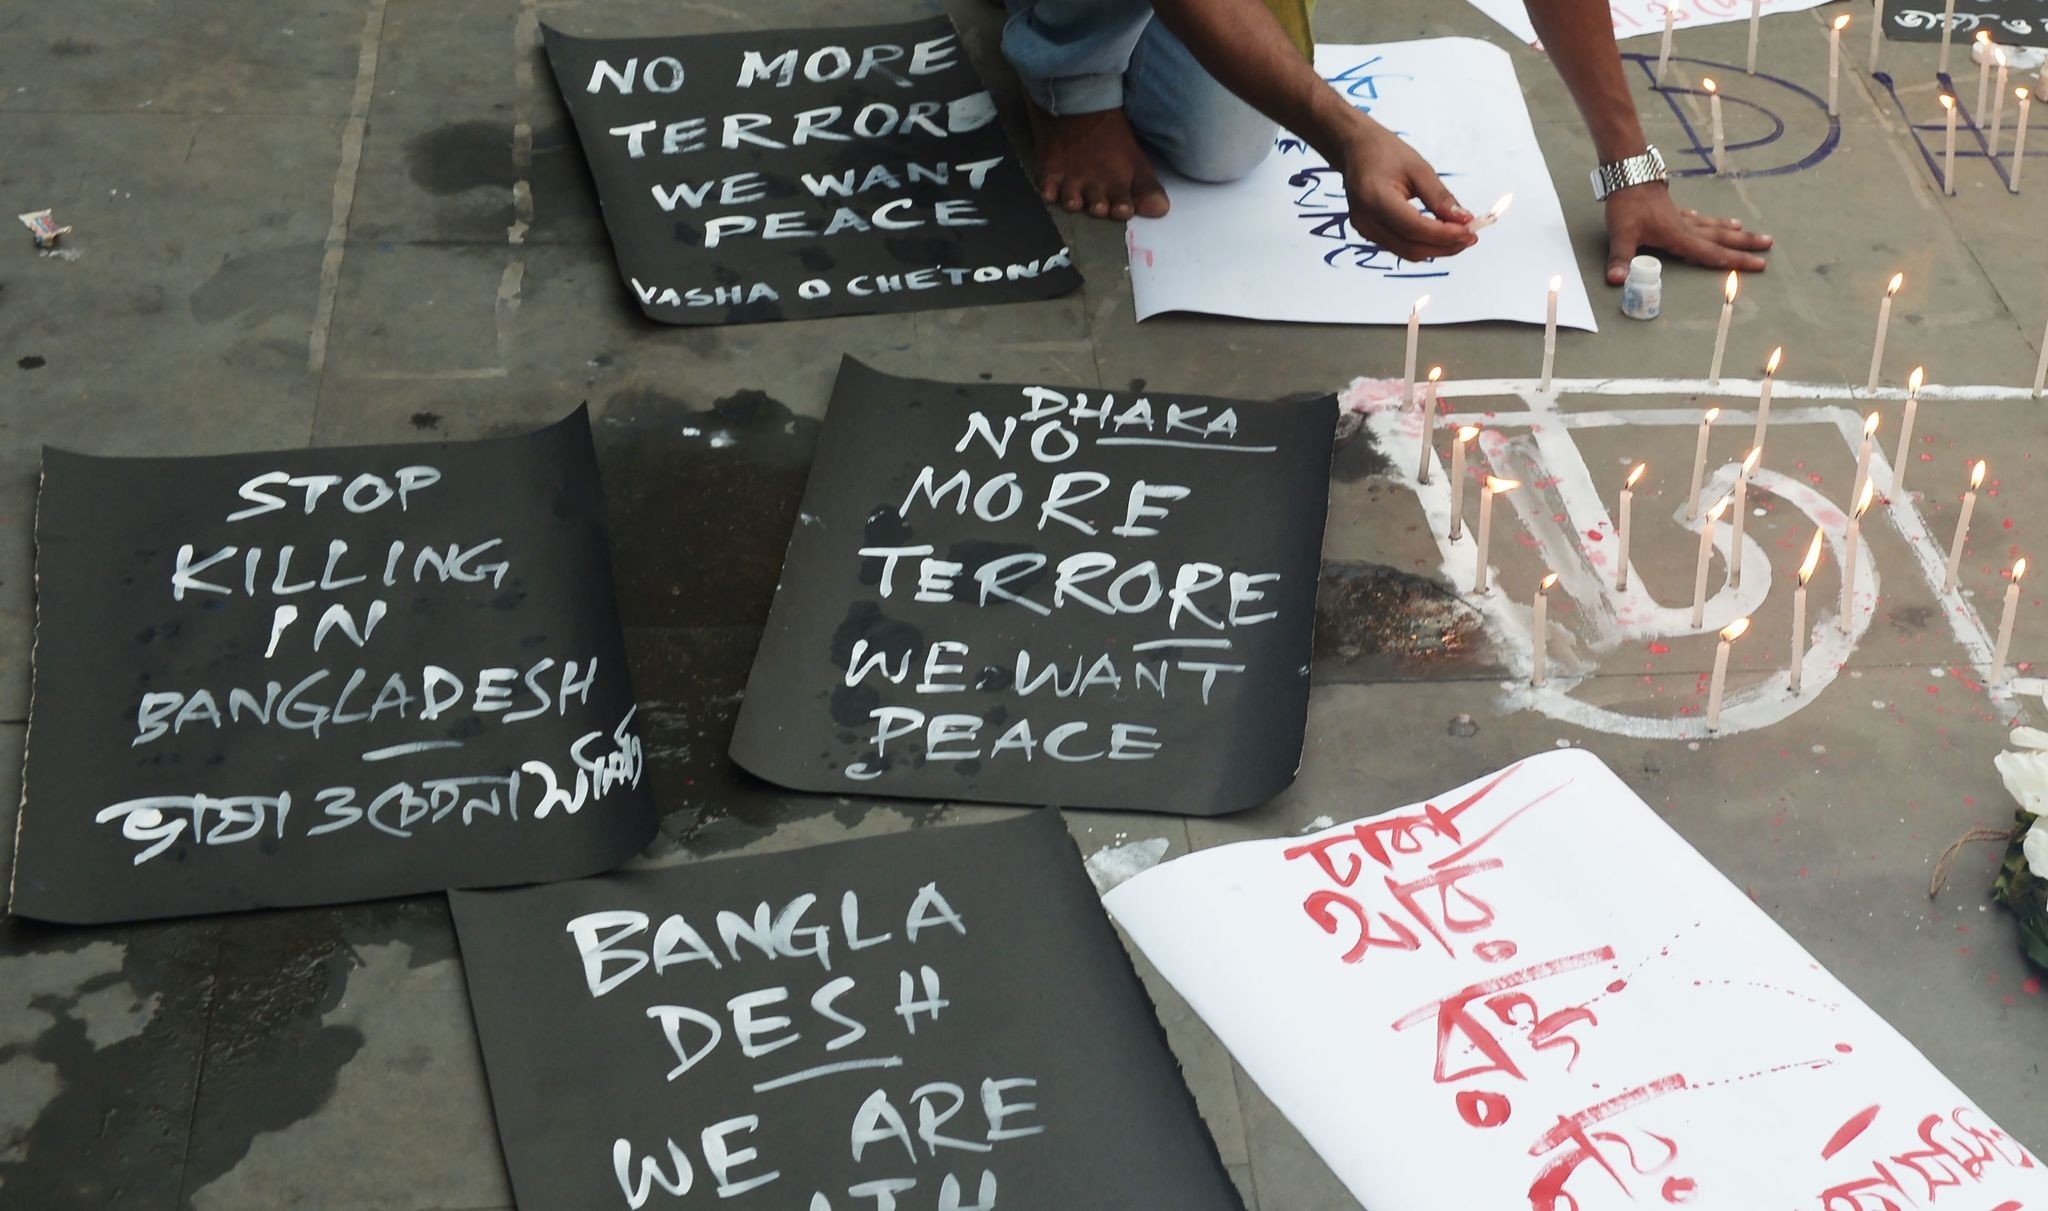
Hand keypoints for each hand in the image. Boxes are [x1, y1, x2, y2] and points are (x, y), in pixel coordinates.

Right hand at [1332, 121, 1476, 262]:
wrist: (1354, 150)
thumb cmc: (1385, 152)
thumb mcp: (1418, 168)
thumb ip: (1440, 197)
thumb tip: (1464, 220)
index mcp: (1376, 199)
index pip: (1415, 228)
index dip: (1445, 234)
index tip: (1471, 230)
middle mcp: (1367, 221)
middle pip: (1412, 247)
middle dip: (1445, 247)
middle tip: (1471, 237)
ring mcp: (1365, 231)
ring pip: (1407, 252)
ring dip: (1437, 249)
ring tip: (1460, 236)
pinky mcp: (1368, 234)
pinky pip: (1400, 247)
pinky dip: (1423, 244)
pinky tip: (1440, 234)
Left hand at [1603, 183, 1772, 284]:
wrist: (1628, 174)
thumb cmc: (1627, 205)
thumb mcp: (1621, 235)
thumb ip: (1621, 259)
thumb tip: (1616, 281)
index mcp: (1679, 237)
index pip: (1712, 254)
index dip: (1735, 261)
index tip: (1760, 264)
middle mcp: (1685, 227)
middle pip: (1720, 238)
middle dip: (1744, 244)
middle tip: (1769, 245)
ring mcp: (1680, 216)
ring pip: (1711, 225)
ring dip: (1729, 230)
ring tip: (1746, 231)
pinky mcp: (1671, 208)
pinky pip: (1694, 218)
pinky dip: (1706, 220)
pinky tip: (1707, 219)